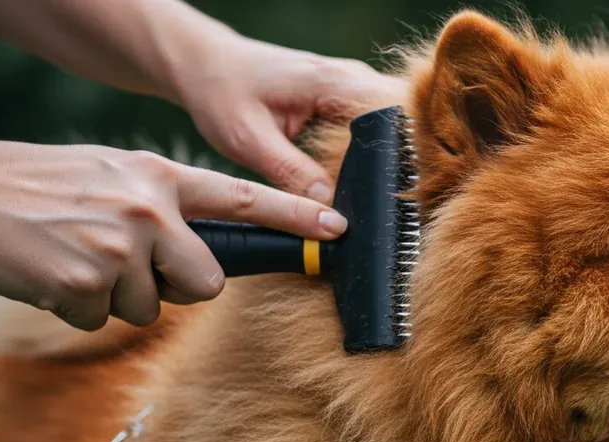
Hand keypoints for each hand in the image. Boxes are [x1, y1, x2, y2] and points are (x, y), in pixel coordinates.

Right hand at [0, 134, 347, 330]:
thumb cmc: (42, 185)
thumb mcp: (113, 174)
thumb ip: (164, 204)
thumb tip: (205, 248)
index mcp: (160, 177)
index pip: (244, 199)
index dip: (296, 216)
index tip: (339, 227)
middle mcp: (149, 211)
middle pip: (207, 281)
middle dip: (180, 286)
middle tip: (137, 267)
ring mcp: (118, 248)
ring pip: (150, 307)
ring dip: (116, 296)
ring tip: (77, 258)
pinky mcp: (83, 283)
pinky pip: (101, 318)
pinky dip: (76, 306)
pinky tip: (52, 273)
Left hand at [169, 35, 406, 200]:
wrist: (206, 64)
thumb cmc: (221, 92)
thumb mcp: (248, 140)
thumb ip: (291, 174)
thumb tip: (328, 210)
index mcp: (333, 82)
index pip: (392, 117)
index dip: (400, 156)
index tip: (393, 194)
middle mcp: (352, 78)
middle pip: (402, 122)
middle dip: (401, 162)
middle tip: (390, 204)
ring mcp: (353, 85)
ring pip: (393, 125)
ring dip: (390, 158)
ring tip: (384, 196)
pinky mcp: (347, 96)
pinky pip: (376, 125)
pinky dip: (374, 152)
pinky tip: (366, 179)